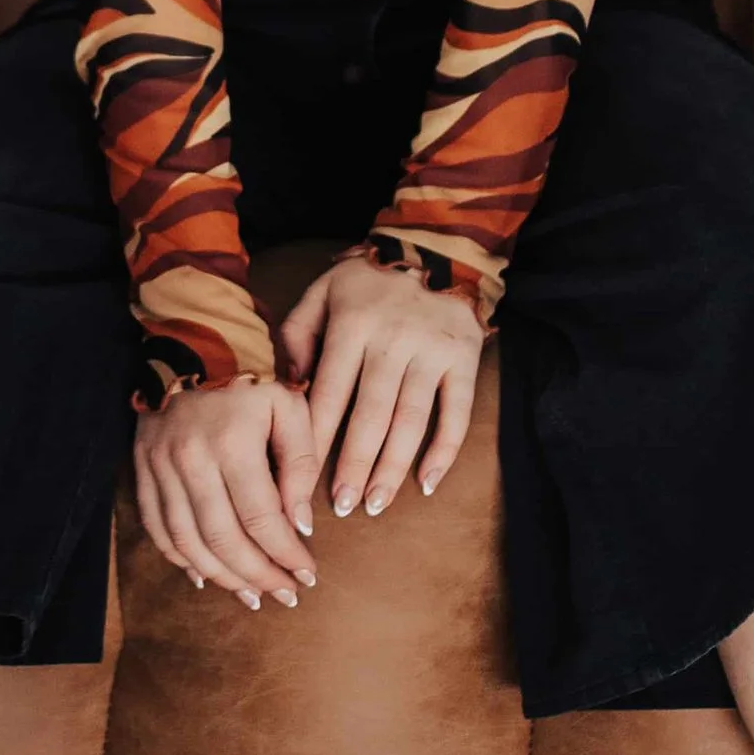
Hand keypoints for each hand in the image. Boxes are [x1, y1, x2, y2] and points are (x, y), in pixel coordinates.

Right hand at [132, 375, 321, 612]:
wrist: (192, 339)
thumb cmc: (252, 373)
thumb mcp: (290, 405)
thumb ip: (300, 463)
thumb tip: (300, 524)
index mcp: (231, 442)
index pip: (260, 517)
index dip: (285, 554)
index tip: (308, 575)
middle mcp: (189, 459)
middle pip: (222, 538)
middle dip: (257, 575)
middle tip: (285, 595)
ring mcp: (159, 465)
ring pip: (187, 541)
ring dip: (221, 576)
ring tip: (252, 596)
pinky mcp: (142, 467)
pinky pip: (157, 527)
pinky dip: (179, 558)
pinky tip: (205, 575)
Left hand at [277, 255, 481, 521]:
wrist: (435, 248)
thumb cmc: (367, 280)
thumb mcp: (322, 291)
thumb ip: (298, 333)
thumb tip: (289, 386)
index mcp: (353, 324)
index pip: (330, 392)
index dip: (316, 439)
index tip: (302, 479)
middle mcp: (393, 339)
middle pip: (371, 415)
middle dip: (355, 465)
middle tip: (342, 506)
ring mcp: (432, 351)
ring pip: (410, 420)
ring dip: (393, 467)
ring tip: (376, 504)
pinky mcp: (464, 359)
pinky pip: (456, 413)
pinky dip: (444, 451)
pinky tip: (428, 483)